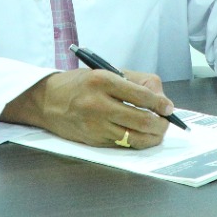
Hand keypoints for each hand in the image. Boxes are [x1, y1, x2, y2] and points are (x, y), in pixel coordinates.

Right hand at [1, 69, 173, 148]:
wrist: (47, 101)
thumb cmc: (80, 84)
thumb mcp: (105, 72)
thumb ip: (135, 83)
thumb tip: (161, 100)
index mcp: (102, 81)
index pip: (141, 95)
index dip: (161, 104)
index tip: (169, 108)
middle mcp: (98, 104)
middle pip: (142, 120)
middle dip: (161, 123)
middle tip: (166, 121)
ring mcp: (95, 125)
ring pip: (135, 137)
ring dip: (152, 136)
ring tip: (157, 131)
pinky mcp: (94, 140)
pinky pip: (123, 144)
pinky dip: (136, 141)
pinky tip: (140, 135)